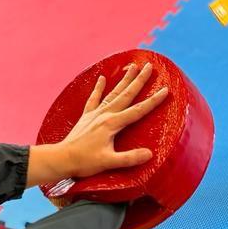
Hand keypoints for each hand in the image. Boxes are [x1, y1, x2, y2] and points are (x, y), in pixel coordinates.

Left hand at [60, 63, 168, 178]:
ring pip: (113, 93)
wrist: (61, 158)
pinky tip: (102, 78)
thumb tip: (149, 154)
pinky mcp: (87, 116)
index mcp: (113, 124)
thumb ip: (129, 158)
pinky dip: (98, 88)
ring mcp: (95, 113)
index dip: (153, 101)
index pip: (138, 110)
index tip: (166, 90)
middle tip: (149, 66)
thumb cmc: (85, 162)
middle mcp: (105, 114)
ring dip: (124, 80)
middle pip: (127, 94)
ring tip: (132, 67)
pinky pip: (94, 99)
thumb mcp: (109, 162)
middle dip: (139, 80)